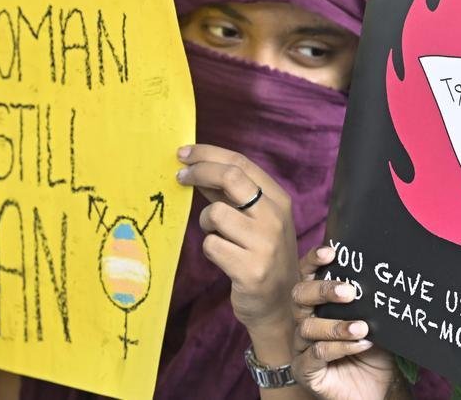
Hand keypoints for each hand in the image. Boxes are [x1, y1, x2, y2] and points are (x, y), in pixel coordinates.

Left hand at [176, 145, 298, 336]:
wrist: (281, 306)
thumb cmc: (261, 256)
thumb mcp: (254, 221)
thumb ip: (229, 195)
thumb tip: (195, 167)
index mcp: (279, 200)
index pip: (241, 163)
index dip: (208, 154)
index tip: (184, 153)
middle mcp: (275, 217)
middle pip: (230, 176)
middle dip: (199, 171)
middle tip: (179, 176)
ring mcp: (265, 244)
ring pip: (215, 213)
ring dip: (206, 222)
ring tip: (216, 234)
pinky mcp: (250, 269)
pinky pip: (211, 245)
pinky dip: (210, 248)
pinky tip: (224, 257)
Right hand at [291, 247, 407, 399]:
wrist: (374, 391)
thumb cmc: (372, 354)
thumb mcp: (375, 323)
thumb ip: (371, 303)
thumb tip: (383, 276)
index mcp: (317, 305)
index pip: (307, 276)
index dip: (313, 262)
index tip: (331, 252)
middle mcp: (305, 322)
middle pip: (299, 297)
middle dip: (323, 290)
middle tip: (349, 291)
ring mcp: (302, 347)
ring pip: (309, 327)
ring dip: (338, 326)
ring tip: (363, 327)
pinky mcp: (305, 370)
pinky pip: (317, 354)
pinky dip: (340, 347)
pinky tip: (361, 344)